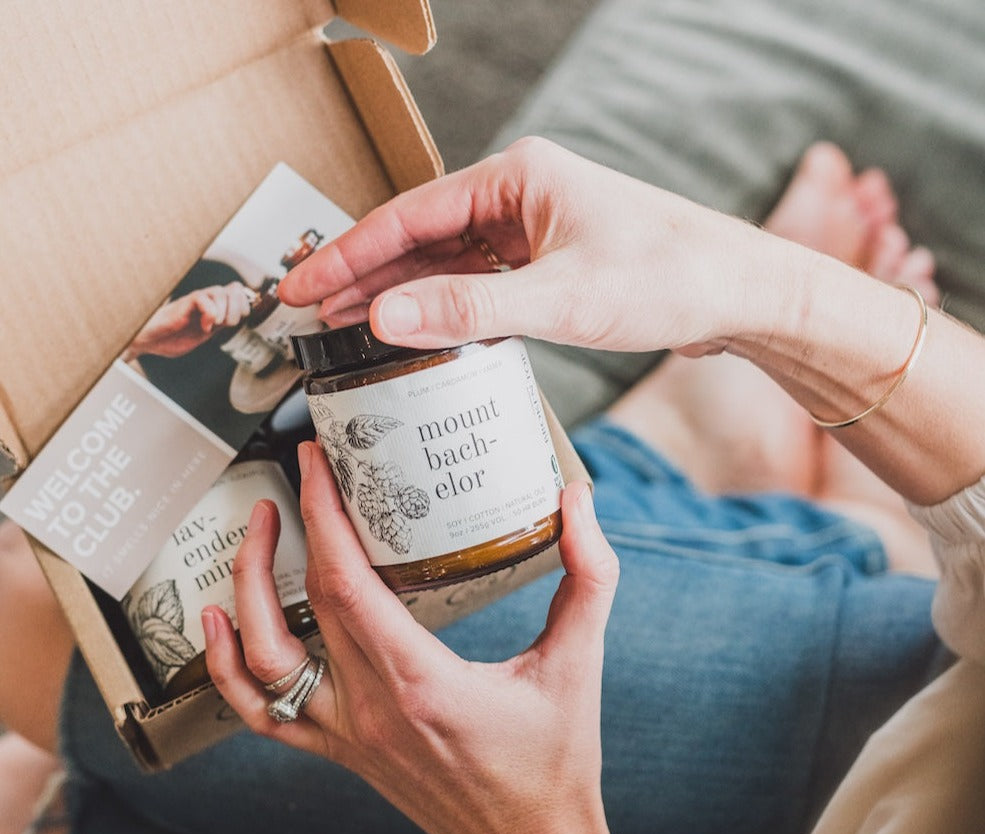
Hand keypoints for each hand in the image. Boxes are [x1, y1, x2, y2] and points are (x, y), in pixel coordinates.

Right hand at [124, 282, 251, 359]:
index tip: (239, 319)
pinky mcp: (182, 305)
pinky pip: (202, 299)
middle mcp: (205, 301)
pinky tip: (204, 326)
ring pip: (220, 292)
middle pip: (233, 289)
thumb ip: (218, 325)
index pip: (237, 292)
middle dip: (238, 309)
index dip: (244, 304)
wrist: (146, 341)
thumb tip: (236, 320)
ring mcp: (193, 302)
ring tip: (214, 325)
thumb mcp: (203, 334)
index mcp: (212, 307)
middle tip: (227, 324)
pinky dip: (209, 313)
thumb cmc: (170, 337)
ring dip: (224, 311)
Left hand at [203, 441, 621, 833]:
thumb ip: (590, 576)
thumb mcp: (580, 663)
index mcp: (422, 682)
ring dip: (247, 587)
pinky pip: (262, 712)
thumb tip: (579, 501)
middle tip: (302, 473)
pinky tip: (217, 622)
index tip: (317, 465)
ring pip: (264, 657)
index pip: (348, 584)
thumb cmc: (556, 762)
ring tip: (259, 530)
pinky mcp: (342, 751)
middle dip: (293, 527)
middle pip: (305, 603)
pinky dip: (229, 666)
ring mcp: (347, 734)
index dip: (324, 517)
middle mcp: (371, 708)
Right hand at [278, 137, 791, 356]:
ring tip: (346, 326)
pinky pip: (479, 281)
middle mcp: (518, 195)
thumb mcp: (562, 300)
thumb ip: (469, 311)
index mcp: (515, 178)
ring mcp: (533, 228)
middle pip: (419, 236)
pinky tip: (418, 330)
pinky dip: (445, 306)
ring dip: (399, 294)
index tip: (299, 288)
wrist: (738, 293)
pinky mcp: (549, 261)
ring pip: (446, 261)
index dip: (347, 256)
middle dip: (362, 276)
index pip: (408, 216)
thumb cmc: (668, 278)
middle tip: (307, 314)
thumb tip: (384, 319)